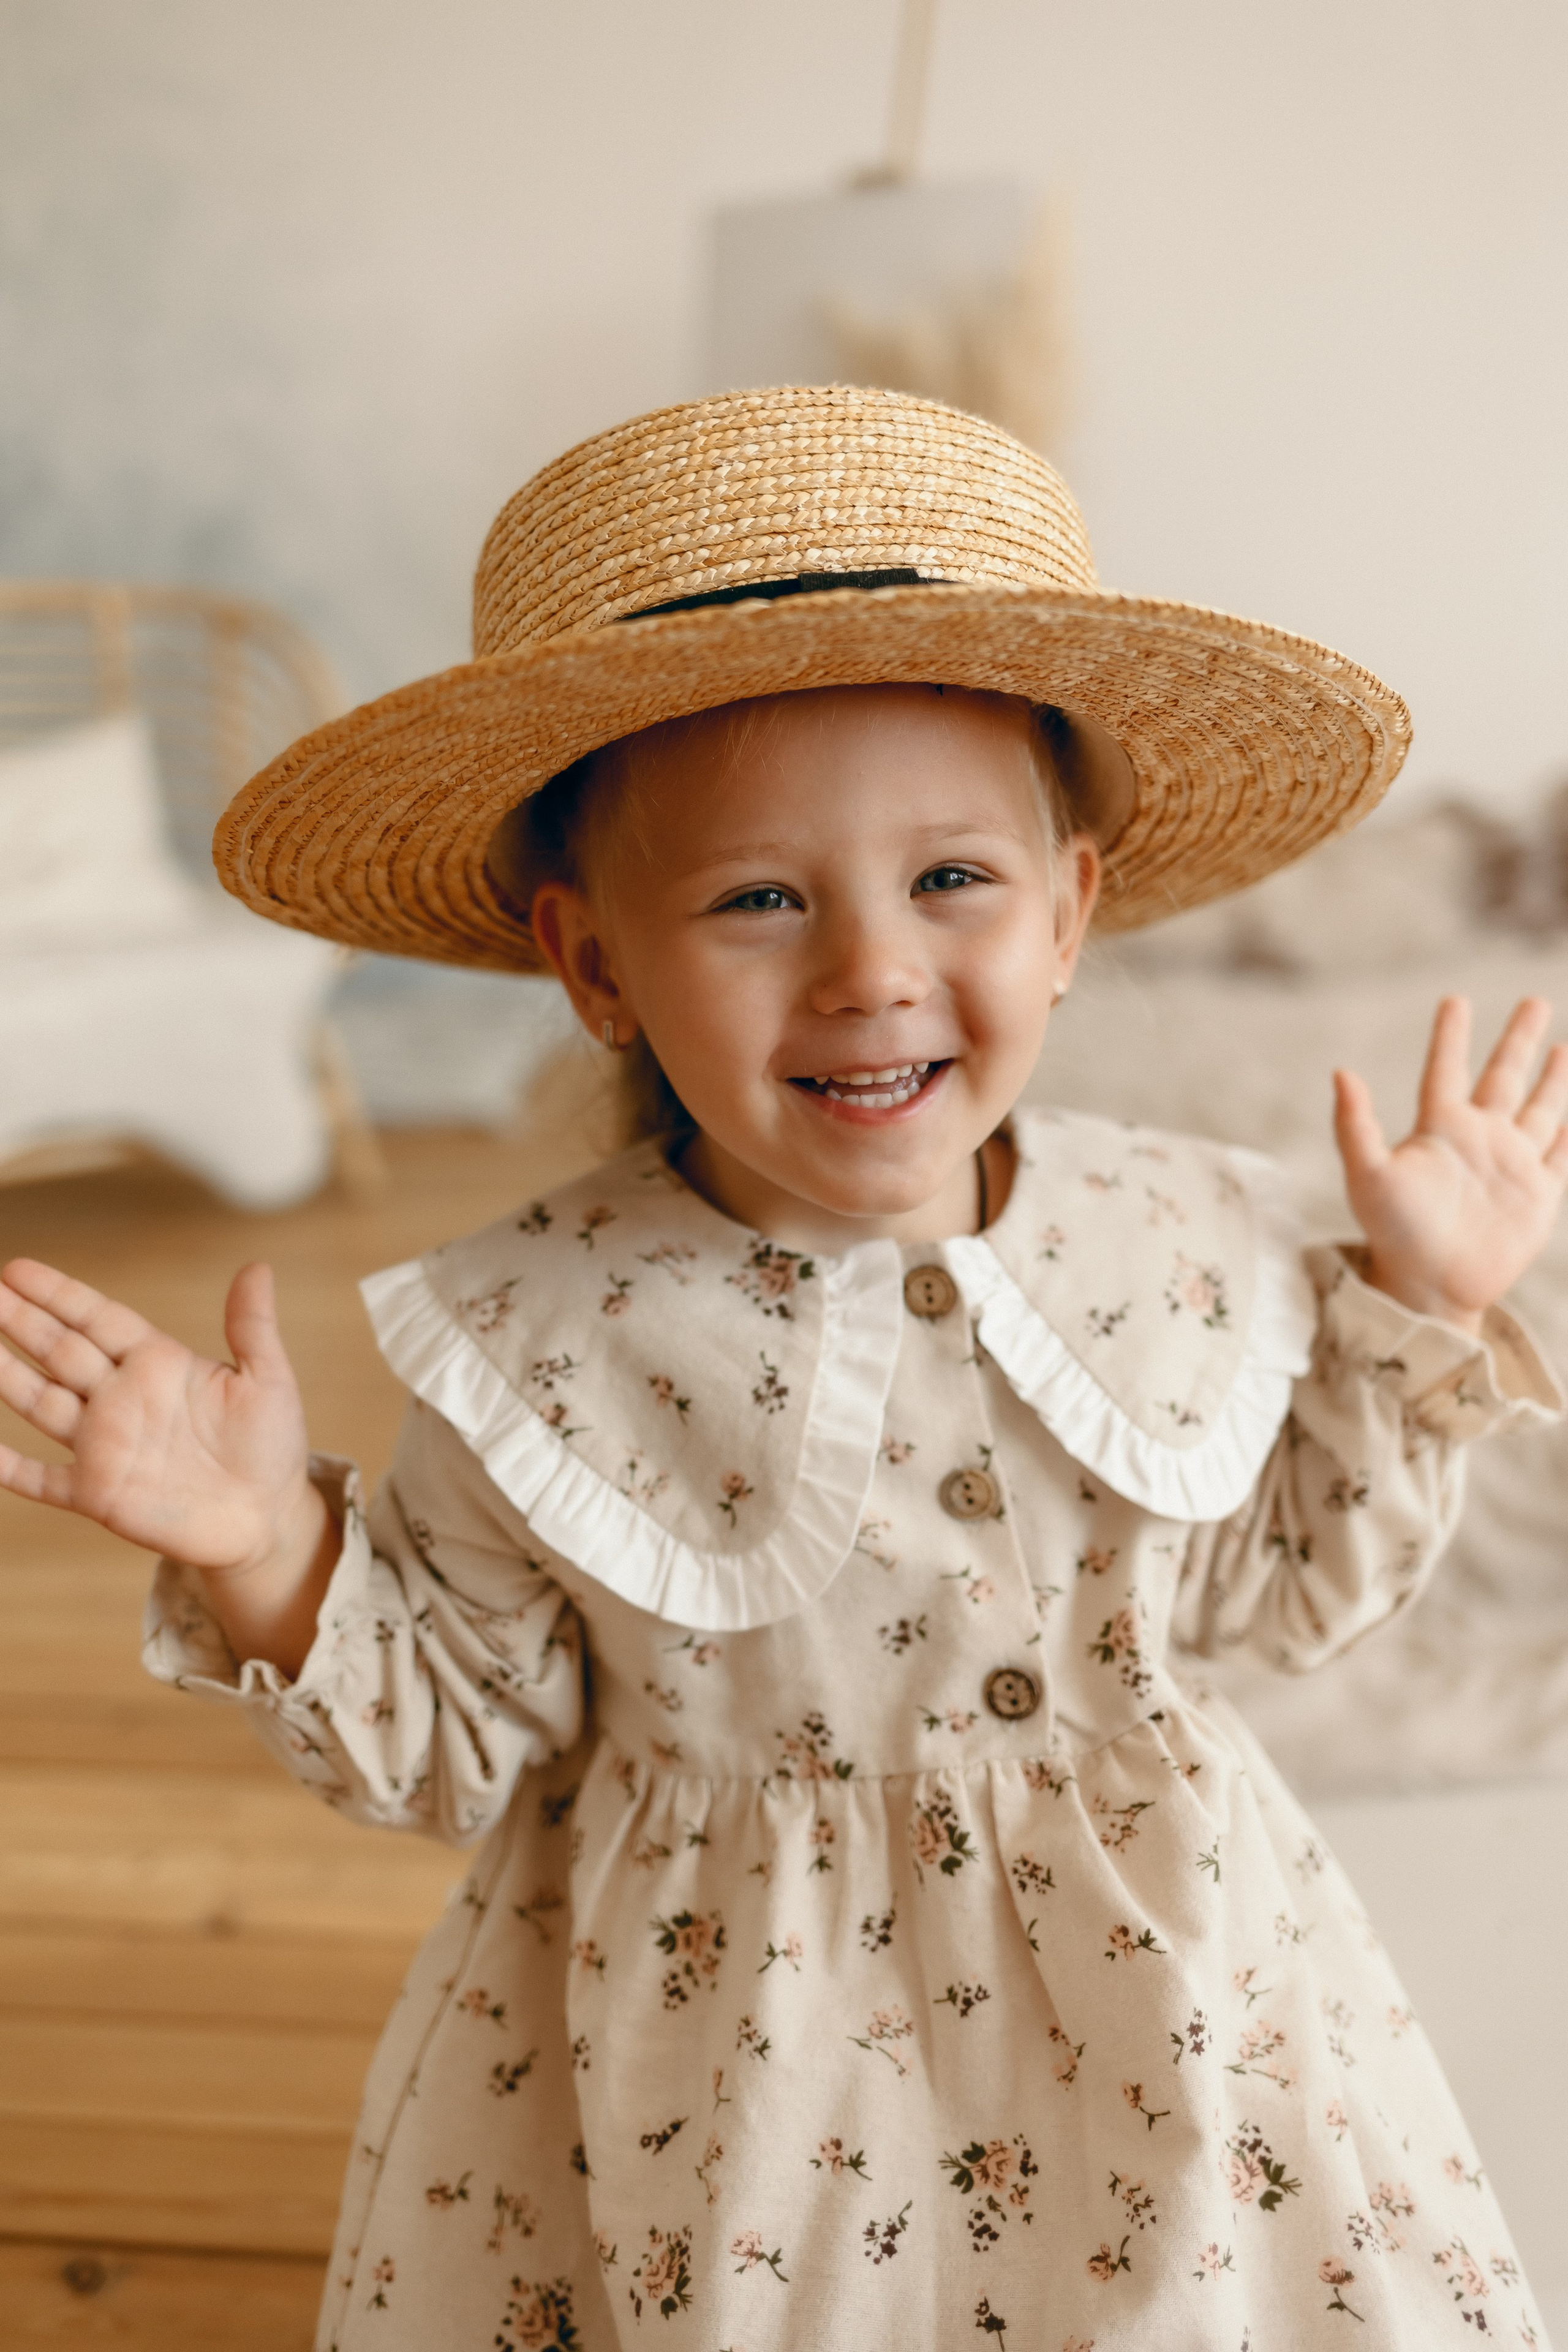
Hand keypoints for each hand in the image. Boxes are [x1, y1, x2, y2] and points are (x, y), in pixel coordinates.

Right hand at [0, 1258, 328, 1616]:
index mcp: (156, 1363)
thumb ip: (252, 1327)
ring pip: (41, 1402)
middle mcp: (120, 1398)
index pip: (97, 1319)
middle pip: (59, 1351)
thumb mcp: (268, 1380)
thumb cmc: (271, 1445)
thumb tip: (257, 1267)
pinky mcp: (98, 1494)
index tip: (17, 1269)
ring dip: (6, 1376)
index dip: (59, 1295)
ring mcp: (104, 1446)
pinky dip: (9, 1467)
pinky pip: (41, 1479)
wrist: (267, 1519)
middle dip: (20, 1322)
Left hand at [1334, 996, 1567, 1332]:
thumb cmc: (1392, 1233)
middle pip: (1504, 1077)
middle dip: (1518, 1040)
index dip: (1451, 1036)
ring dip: (1553, 1079)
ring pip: (1539, 1109)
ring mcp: (1510, 1166)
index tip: (1455, 1000)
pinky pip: (1560, 1156)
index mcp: (1439, 1129)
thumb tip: (1340, 1071)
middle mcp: (1478, 1140)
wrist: (1429, 1287)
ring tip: (1563, 1047)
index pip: (1445, 1069)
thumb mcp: (1367, 1175)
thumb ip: (1355, 1125)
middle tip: (1535, 1000)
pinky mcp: (1537, 1196)